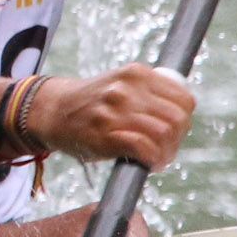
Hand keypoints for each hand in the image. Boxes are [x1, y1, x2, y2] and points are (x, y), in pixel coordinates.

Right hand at [26, 64, 195, 169]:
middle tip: (166, 149)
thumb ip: (149, 93)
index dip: (184, 120)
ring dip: (165, 153)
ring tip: (156, 158)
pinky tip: (146, 163)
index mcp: (136, 73)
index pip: (184, 99)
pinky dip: (151, 159)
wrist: (52, 111)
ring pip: (163, 134)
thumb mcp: (121, 84)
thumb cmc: (92, 104)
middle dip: (177, 139)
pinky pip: (143, 148)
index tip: (174, 131)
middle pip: (177, 119)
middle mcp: (127, 89)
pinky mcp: (104, 134)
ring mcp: (114, 111)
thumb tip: (183, 115)